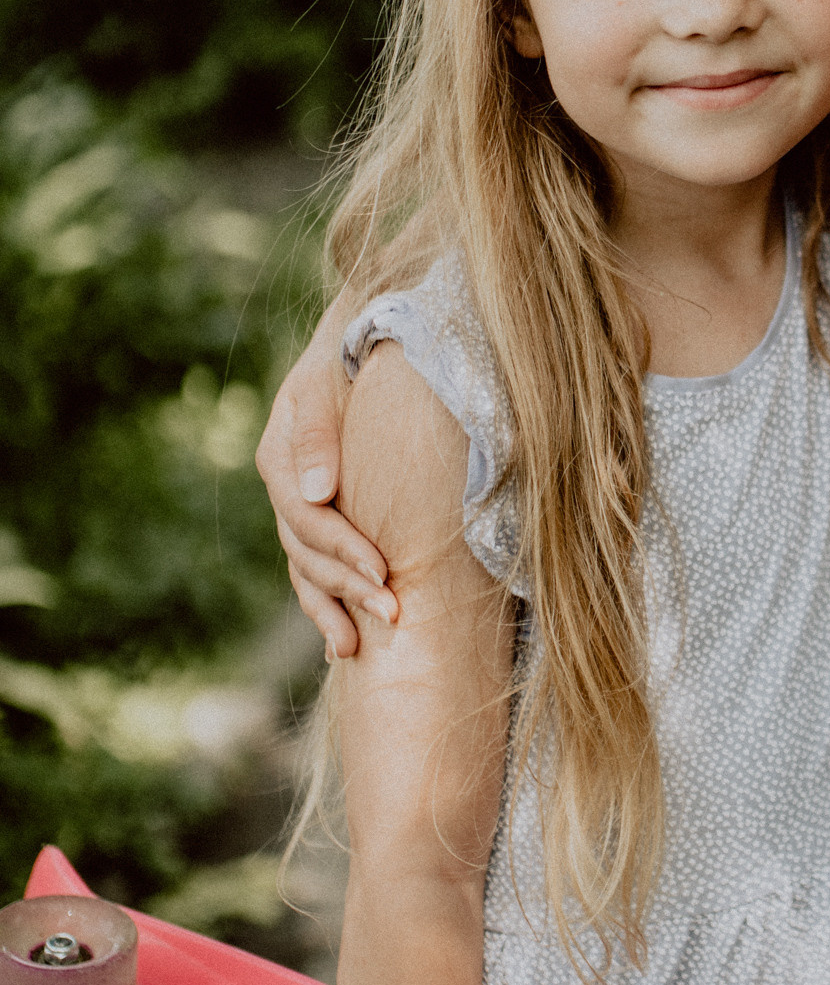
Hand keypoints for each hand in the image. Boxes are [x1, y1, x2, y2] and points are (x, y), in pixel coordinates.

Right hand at [256, 325, 395, 657]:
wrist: (367, 337)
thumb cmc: (353, 354)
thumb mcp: (329, 380)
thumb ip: (320, 434)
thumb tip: (316, 493)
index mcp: (280, 456)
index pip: (306, 516)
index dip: (342, 547)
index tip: (382, 570)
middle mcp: (286, 487)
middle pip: (306, 551)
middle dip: (348, 586)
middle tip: (393, 613)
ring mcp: (301, 508)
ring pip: (307, 570)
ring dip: (335, 608)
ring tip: (360, 646)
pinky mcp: (322, 521)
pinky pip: (314, 573)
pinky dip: (327, 607)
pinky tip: (343, 643)